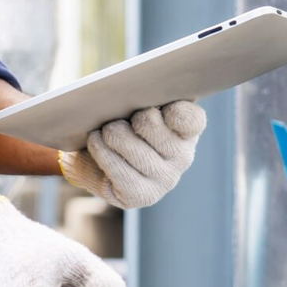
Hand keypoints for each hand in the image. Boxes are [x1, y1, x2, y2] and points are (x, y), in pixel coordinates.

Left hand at [58, 101, 206, 208]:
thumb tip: (125, 91)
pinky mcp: (142, 196)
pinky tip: (96, 142)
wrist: (97, 160)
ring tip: (104, 131)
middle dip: (126, 116)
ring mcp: (165, 179)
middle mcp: (183, 157)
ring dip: (109, 133)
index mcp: (187, 130)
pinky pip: (116, 167)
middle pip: (149, 123)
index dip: (172, 110)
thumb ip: (142, 94)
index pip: (190, 118)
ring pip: (127, 143)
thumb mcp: (135, 105)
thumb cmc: (121, 124)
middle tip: (119, 118)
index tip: (155, 104)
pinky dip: (101, 150)